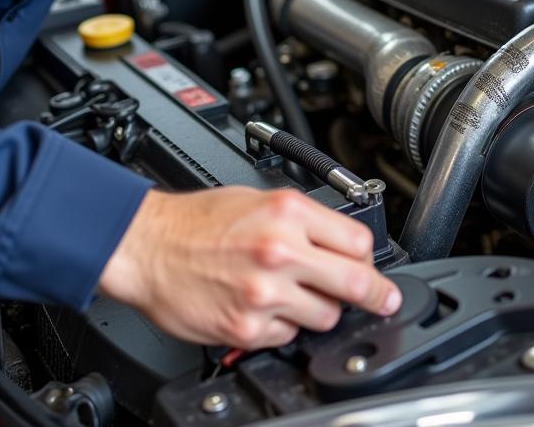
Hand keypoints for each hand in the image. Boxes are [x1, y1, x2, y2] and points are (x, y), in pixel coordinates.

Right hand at [99, 186, 401, 347]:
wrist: (150, 247)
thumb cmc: (199, 221)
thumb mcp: (259, 198)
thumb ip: (304, 220)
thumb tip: (343, 243)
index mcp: (288, 213)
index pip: (359, 241)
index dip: (368, 257)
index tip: (371, 267)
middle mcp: (281, 251)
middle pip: (356, 283)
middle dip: (375, 294)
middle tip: (383, 299)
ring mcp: (266, 293)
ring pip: (326, 316)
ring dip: (319, 309)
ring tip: (293, 293)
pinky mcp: (248, 328)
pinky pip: (288, 336)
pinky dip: (283, 326)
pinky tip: (264, 306)